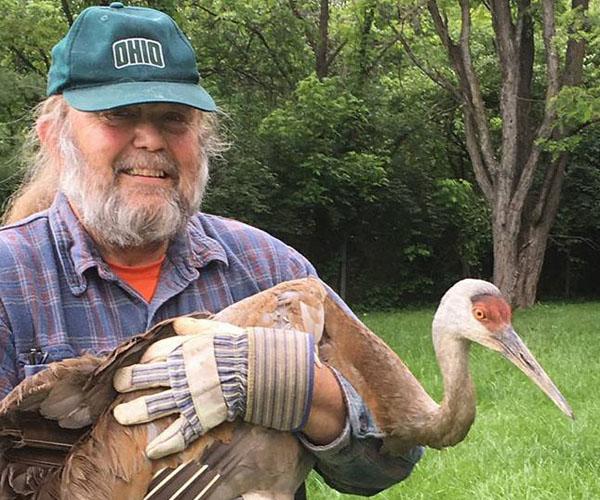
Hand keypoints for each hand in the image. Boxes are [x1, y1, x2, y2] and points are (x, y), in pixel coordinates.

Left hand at [112, 318, 314, 458]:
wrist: (259, 368)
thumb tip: (176, 324)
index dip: (144, 359)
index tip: (139, 363)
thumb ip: (194, 328)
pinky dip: (164, 444)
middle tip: (119, 386)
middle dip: (127, 382)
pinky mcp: (201, 416)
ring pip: (154, 405)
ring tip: (120, 416)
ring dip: (133, 412)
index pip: (154, 353)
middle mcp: (181, 372)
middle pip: (145, 377)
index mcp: (184, 350)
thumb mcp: (217, 330)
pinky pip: (179, 433)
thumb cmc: (241, 346)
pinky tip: (151, 451)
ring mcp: (188, 396)